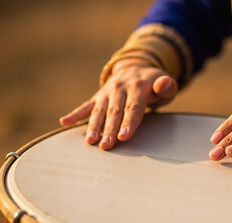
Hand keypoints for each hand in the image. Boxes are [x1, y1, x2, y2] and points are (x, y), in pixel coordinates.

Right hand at [59, 58, 177, 149]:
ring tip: (90, 141)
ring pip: (100, 110)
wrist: (136, 67)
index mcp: (138, 86)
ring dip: (94, 126)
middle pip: (115, 112)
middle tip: (106, 146)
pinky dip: (75, 114)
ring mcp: (108, 92)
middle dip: (110, 130)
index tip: (124, 136)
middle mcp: (120, 88)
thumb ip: (167, 86)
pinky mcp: (99, 96)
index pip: (134, 107)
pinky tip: (64, 122)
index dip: (129, 122)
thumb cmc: (155, 83)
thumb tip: (165, 82)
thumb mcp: (166, 84)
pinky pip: (86, 105)